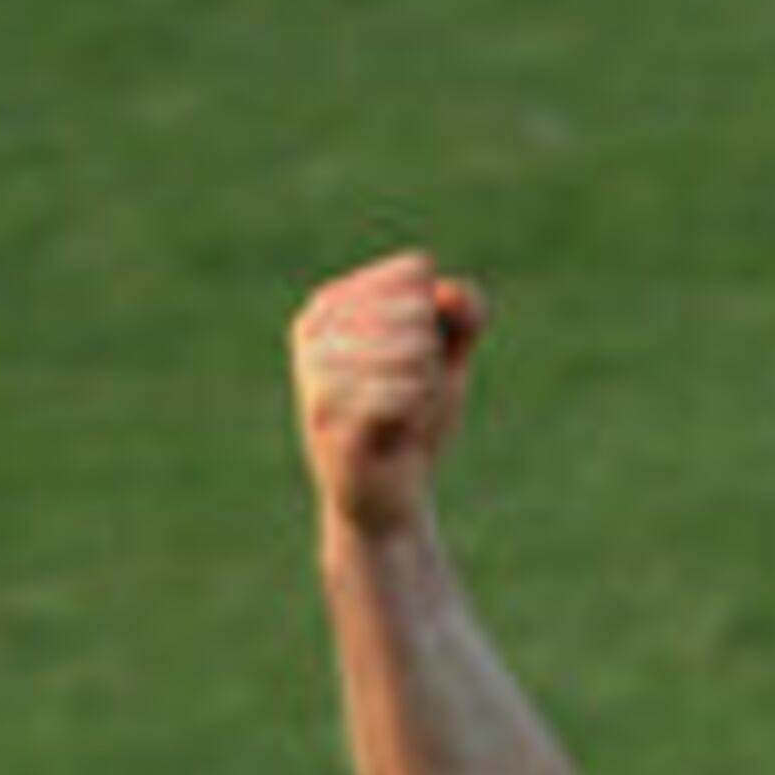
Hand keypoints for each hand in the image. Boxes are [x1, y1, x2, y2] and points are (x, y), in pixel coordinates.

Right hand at [290, 249, 486, 534]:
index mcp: (332, 302)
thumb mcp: (447, 361)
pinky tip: (405, 429)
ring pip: (411, 350)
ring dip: (429, 390)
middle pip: (416, 311)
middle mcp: (313, 329)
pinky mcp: (327, 419)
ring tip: (409, 415)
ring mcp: (314, 372)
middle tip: (416, 397)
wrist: (387, 499)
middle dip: (435, 360)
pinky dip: (418, 412)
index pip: (414, 275)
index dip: (440, 323)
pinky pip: (397, 393)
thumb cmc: (413, 422)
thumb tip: (450, 292)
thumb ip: (462, 316)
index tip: (421, 363)